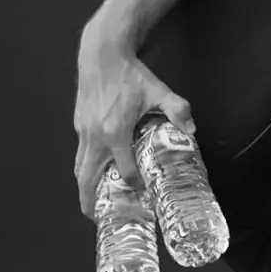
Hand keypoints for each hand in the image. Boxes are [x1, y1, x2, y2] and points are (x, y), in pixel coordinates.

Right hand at [73, 33, 193, 217]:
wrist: (102, 55)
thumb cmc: (130, 74)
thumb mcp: (159, 90)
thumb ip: (177, 110)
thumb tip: (191, 129)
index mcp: (115, 132)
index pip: (124, 169)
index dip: (134, 184)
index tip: (142, 194)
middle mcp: (95, 137)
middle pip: (87, 178)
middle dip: (90, 200)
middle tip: (99, 216)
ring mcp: (83, 132)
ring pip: (79, 167)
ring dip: (85, 186)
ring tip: (94, 201)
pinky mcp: (78, 125)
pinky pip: (80, 153)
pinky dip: (85, 167)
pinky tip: (96, 170)